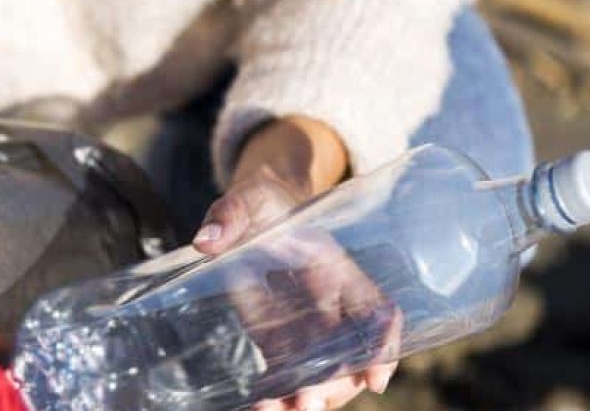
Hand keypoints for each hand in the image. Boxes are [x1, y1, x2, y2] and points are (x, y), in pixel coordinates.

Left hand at [194, 117, 398, 410]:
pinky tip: (255, 410)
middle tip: (305, 405)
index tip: (373, 378)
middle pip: (348, 355)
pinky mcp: (276, 337)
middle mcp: (328, 303)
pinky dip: (274, 396)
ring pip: (318, 372)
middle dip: (333, 385)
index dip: (382, 345)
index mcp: (334, 269)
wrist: (253, 208)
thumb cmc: (260, 201)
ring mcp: (304, 324)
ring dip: (303, 397)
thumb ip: (228, 217)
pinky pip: (284, 374)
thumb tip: (207, 242)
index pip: (376, 310)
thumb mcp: (245, 199)